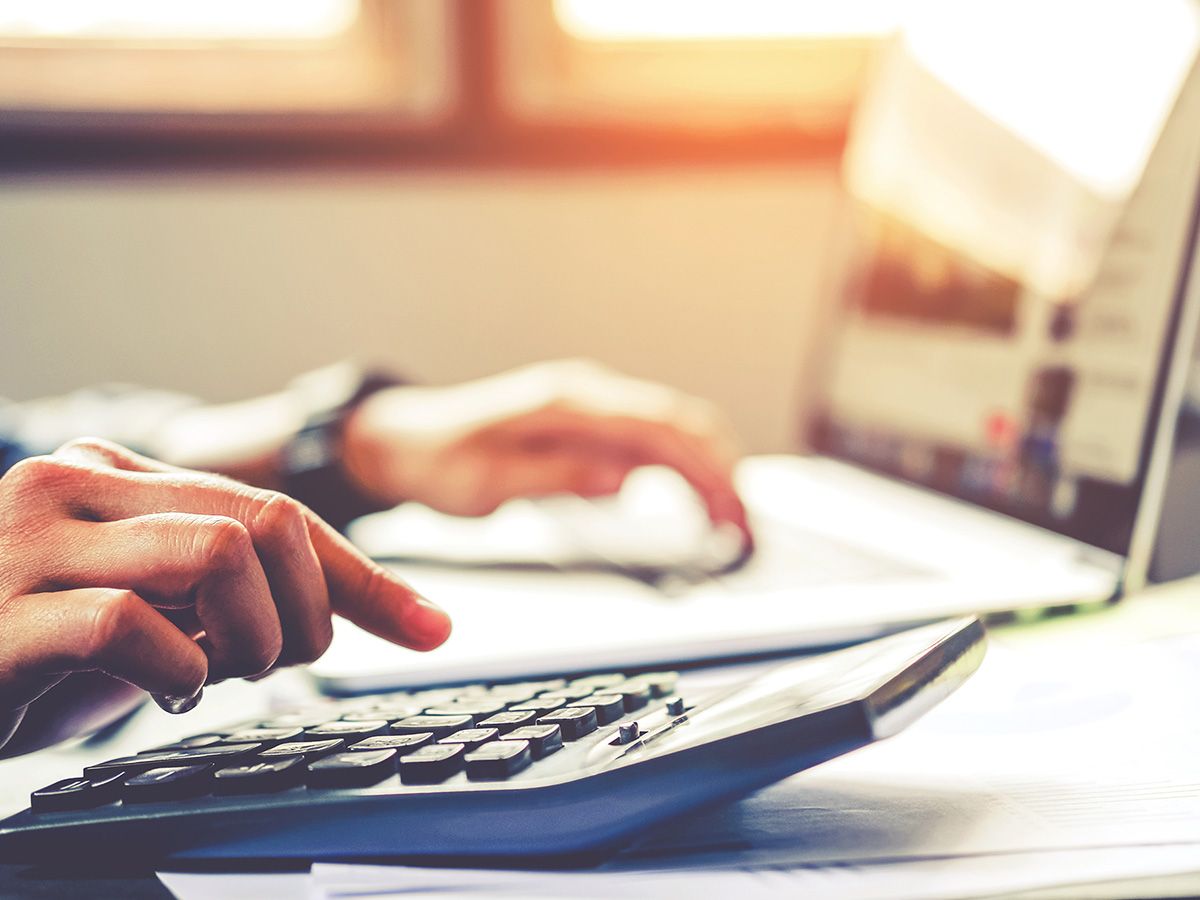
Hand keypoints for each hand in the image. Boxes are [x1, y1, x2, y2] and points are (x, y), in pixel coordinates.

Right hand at [0, 438, 449, 755]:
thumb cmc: (34, 652)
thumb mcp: (147, 609)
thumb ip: (221, 590)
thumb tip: (340, 611)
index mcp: (117, 476)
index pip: (278, 512)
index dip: (364, 577)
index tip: (431, 629)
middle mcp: (74, 486)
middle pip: (268, 522)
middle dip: (311, 608)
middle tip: (276, 662)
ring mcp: (30, 542)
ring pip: (220, 556)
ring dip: (253, 635)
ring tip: (218, 674)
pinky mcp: (2, 615)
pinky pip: (136, 628)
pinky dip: (179, 671)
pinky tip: (165, 691)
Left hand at [342, 359, 752, 548]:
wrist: (406, 440)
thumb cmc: (439, 460)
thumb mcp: (486, 484)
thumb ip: (557, 477)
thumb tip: (626, 480)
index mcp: (566, 404)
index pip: (659, 427)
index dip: (705, 470)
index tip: (730, 514)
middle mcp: (588, 396)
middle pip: (681, 424)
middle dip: (723, 475)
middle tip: (745, 533)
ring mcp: (592, 408)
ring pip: (674, 431)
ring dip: (711, 473)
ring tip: (733, 525)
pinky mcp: (590, 427)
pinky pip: (651, 443)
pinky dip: (685, 471)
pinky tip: (698, 504)